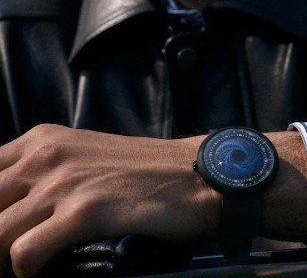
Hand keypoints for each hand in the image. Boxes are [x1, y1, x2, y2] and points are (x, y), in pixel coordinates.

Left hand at [0, 124, 217, 276]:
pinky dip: (27, 267)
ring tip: (17, 266)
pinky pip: (25, 253)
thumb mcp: (80, 156)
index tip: (1, 224)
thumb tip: (10, 202)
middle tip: (4, 253)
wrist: (190, 172)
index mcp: (41, 139)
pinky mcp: (86, 211)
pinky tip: (45, 265)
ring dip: (1, 258)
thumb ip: (40, 171)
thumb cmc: (138, 168)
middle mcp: (46, 156)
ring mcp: (64, 183)